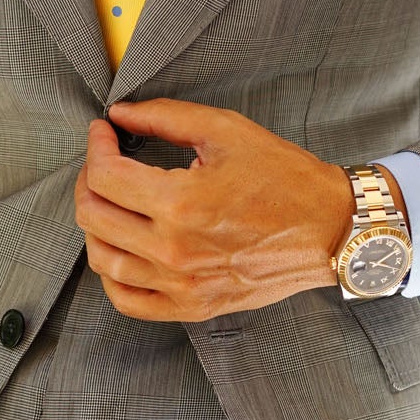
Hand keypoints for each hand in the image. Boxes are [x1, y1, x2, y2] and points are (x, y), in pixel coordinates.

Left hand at [73, 98, 357, 321]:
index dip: (96, 146)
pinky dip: (111, 274)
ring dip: (95, 224)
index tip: (103, 132)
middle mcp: (174, 250)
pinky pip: (127, 300)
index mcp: (181, 203)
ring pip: (103, 259)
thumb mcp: (226, 131)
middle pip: (94, 216)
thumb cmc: (286, 178)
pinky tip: (120, 247)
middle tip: (103, 160)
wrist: (331, 229)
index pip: (105, 176)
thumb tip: (120, 114)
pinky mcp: (192, 306)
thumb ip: (165, 117)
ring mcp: (181, 285)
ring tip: (109, 201)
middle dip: (89, 179)